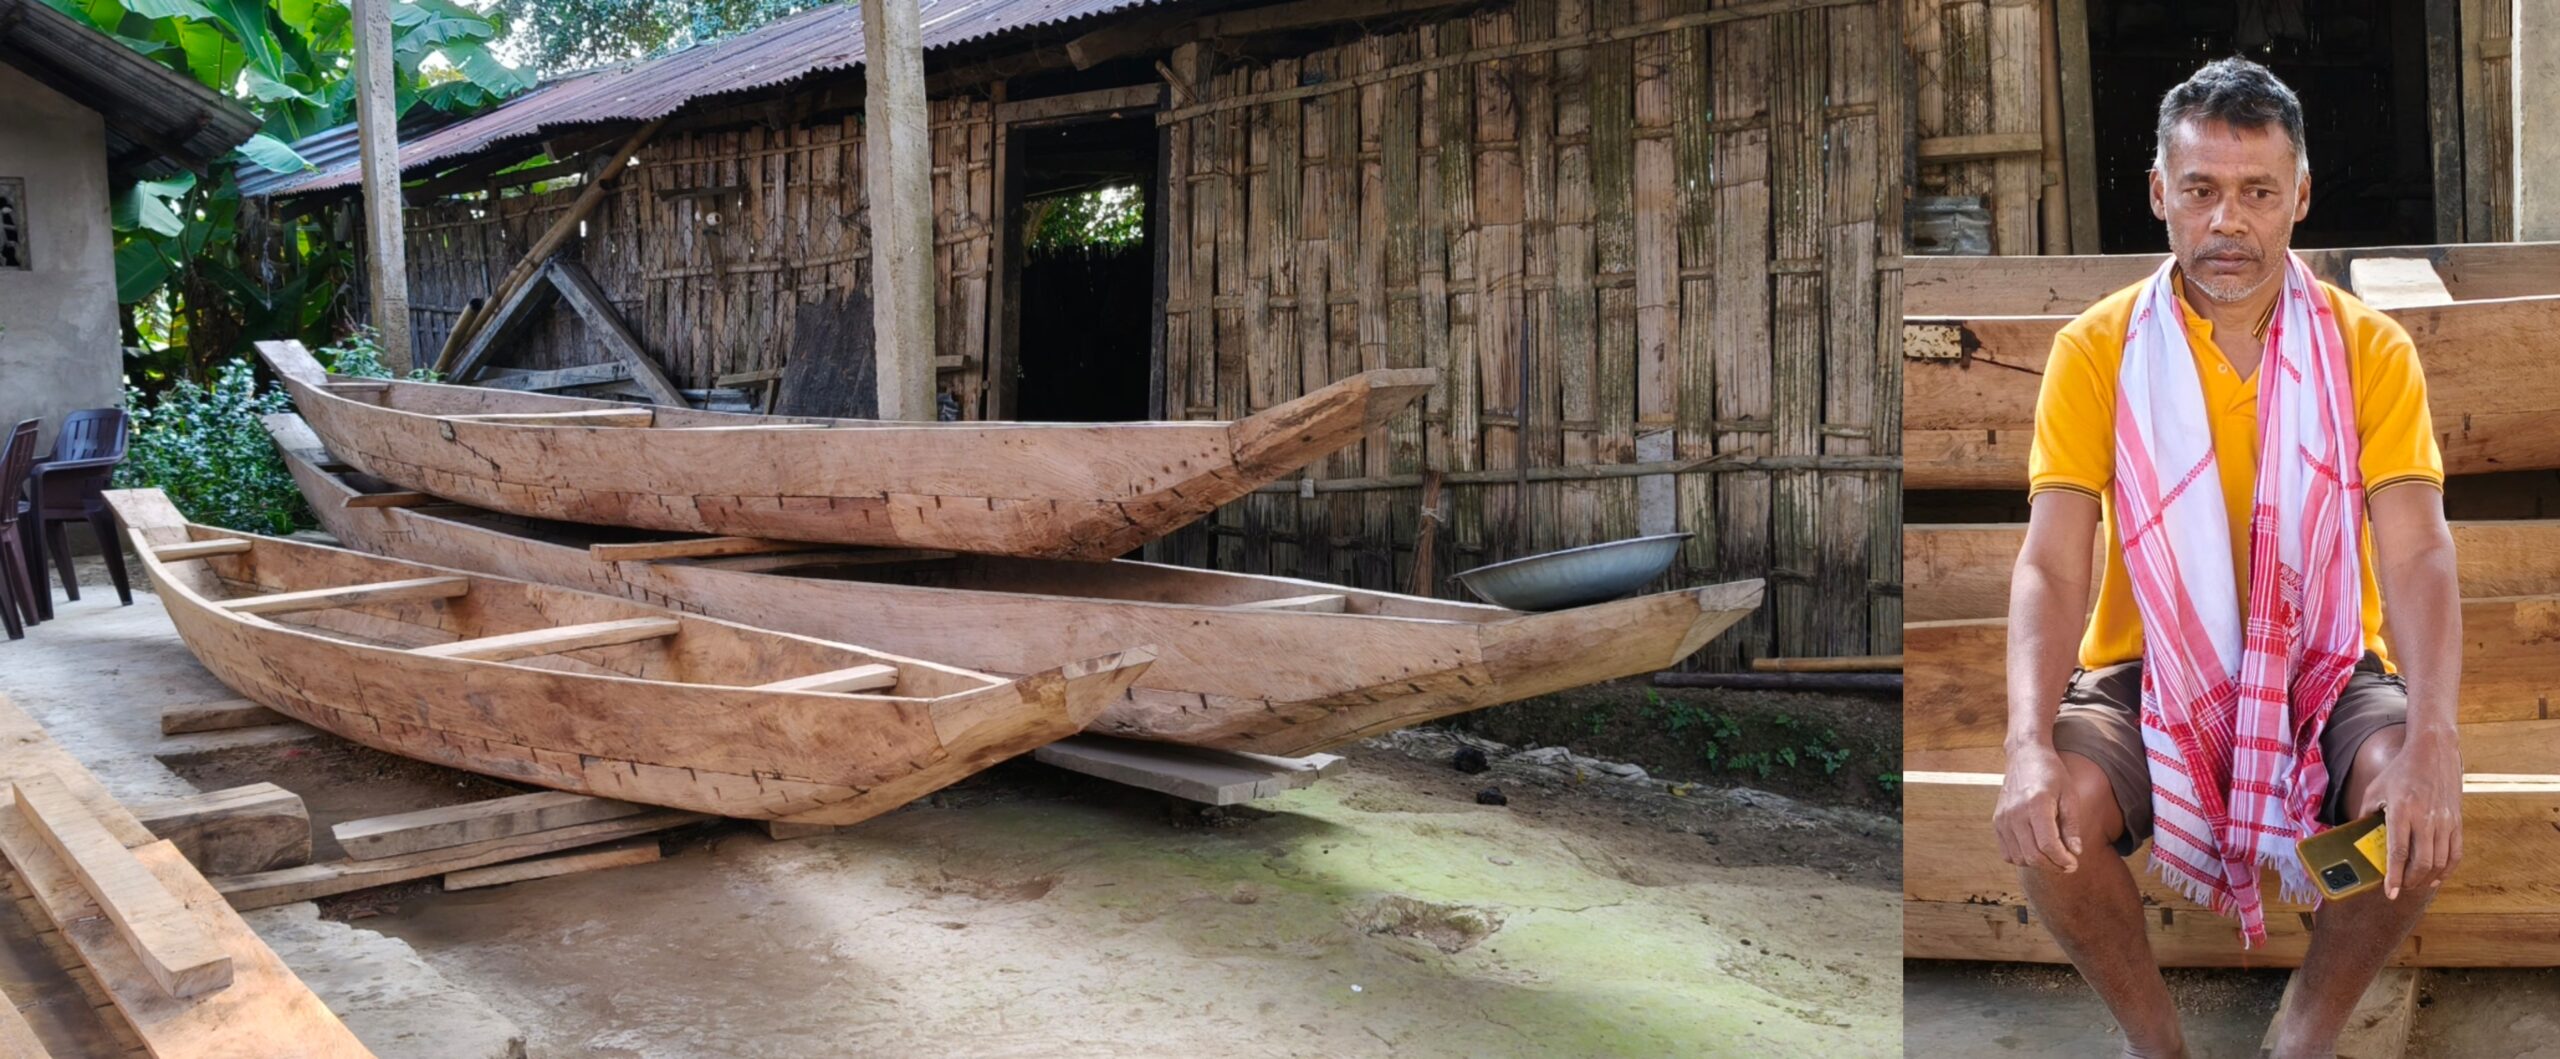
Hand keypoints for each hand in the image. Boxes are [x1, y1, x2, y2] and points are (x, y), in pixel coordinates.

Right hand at [1995, 744, 2082, 872]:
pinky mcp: (1997, 821)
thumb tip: (2075, 852)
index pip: (2047, 845)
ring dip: (2038, 864)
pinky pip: (2007, 852)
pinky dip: (2022, 858)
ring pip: (2019, 858)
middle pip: (2032, 855)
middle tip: (2067, 865)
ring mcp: (2003, 818)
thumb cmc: (2052, 774)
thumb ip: (2071, 825)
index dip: (2062, 860)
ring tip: (2053, 858)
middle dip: (2053, 866)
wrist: (2025, 755)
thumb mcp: (2069, 795)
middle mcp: (2015, 813)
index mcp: (2036, 804)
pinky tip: (2036, 851)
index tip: (2074, 863)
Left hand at [2368, 730, 2462, 898]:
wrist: (2433, 752)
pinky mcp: (2457, 821)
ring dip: (2427, 879)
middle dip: (2410, 881)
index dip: (2393, 876)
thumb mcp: (2374, 790)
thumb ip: (2366, 814)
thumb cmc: (2400, 771)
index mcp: (2402, 811)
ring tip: (2414, 884)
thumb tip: (2358, 837)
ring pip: (2440, 862)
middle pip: (2422, 862)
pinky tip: (2437, 877)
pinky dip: (2447, 869)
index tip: (2388, 892)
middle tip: (2399, 888)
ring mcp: (2444, 821)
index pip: (2398, 852)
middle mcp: (2426, 819)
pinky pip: (2455, 853)